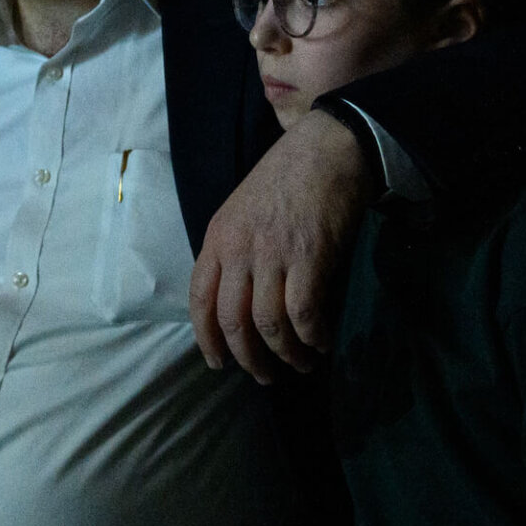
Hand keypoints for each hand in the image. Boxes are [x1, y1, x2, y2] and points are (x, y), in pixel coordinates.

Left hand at [188, 111, 369, 383]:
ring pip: (268, 325)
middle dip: (248, 358)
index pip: (199, 300)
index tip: (219, 363)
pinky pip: (304, 314)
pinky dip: (312, 337)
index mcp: (217, 239)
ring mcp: (274, 255)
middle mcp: (239, 250)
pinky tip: (321, 343)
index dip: (207, 339)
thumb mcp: (241, 211)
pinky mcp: (310, 258)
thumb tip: (238, 299)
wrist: (327, 148)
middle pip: (233, 322)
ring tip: (299, 365)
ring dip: (285, 354)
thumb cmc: (285, 179)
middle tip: (265, 376)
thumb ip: (233, 252)